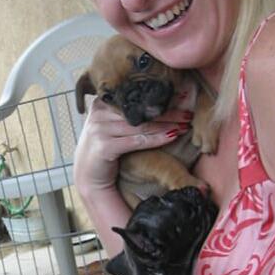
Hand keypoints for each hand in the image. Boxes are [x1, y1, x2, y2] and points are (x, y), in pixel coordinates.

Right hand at [73, 97, 191, 196]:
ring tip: (184, 126)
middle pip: (139, 112)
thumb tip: (154, 104)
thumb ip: (123, 115)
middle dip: (167, 113)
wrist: (87, 176)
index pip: (134, 99)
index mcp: (101, 104)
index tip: (180, 98)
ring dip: (166, 126)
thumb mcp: (110, 127)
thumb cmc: (103, 150)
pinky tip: (171, 136)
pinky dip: (156, 139)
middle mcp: (98, 114)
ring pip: (140, 126)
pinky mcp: (104, 147)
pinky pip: (136, 141)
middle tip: (187, 114)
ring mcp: (100, 130)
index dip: (157, 99)